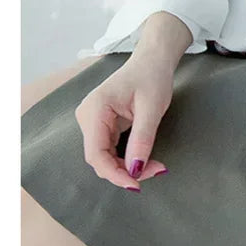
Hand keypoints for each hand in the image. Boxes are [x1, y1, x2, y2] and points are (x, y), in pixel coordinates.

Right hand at [75, 12, 192, 190]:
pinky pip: (111, 149)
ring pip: (105, 156)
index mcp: (95, 109)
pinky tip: (145, 160)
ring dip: (128, 167)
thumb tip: (135, 169)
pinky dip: (127, 158)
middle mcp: (88, 117)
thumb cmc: (152, 77)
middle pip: (99, 158)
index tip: (136, 184)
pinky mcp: (102, 125)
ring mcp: (93, 121)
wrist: (152, 61)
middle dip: (125, 171)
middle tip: (157, 171)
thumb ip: (142, 139)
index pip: (96, 153)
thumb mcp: (152, 109)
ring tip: (156, 166)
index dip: (114, 173)